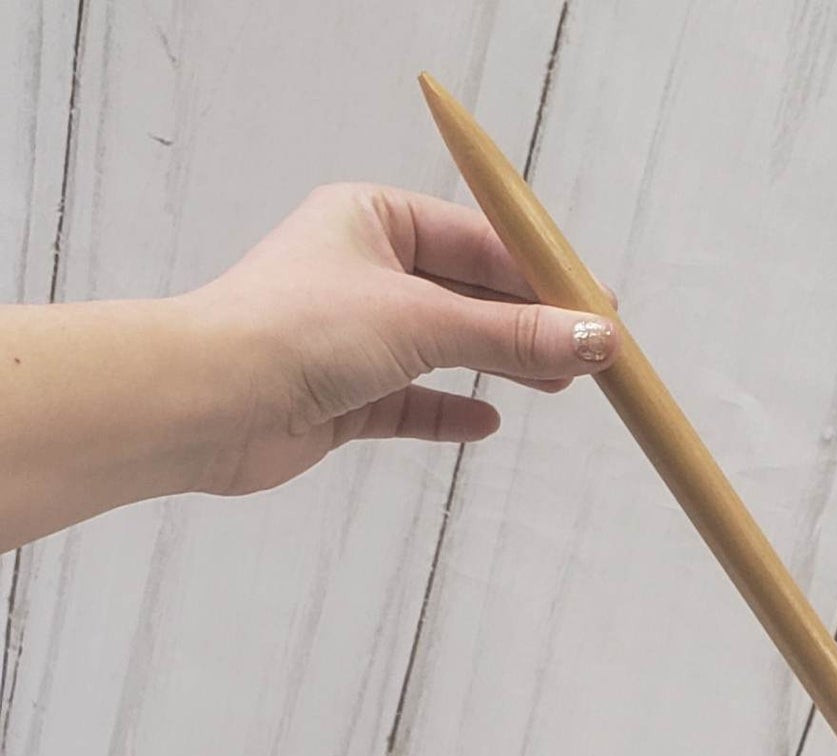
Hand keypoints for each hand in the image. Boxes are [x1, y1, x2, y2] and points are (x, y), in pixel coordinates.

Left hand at [185, 181, 615, 495]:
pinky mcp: (342, 395)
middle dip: (529, 324)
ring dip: (501, 365)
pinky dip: (450, 411)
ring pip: (446, 348)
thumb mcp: (426, 323)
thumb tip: (596, 339)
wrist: (206, 402)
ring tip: (559, 385)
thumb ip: (515, 335)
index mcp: (372, 219)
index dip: (542, 274)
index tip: (597, 306)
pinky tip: (487, 423)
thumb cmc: (299, 331)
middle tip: (591, 352)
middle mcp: (360, 269)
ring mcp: (350, 335)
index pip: (478, 241)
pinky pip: (413, 401)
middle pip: (468, 295)